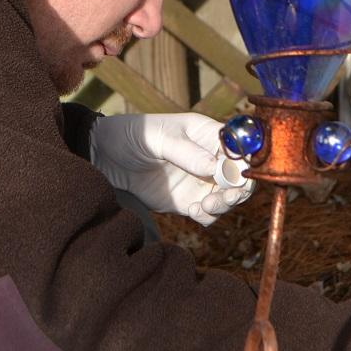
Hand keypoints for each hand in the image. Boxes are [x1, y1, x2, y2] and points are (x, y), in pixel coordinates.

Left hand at [90, 113, 252, 226]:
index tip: (238, 176)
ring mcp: (201, 181)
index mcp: (208, 134)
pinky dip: (209, 216)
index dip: (246, 162)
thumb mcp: (157, 139)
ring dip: (225, 205)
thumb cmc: (132, 136)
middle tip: (224, 199)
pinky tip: (194, 212)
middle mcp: (210, 158)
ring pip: (229, 198)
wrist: (105, 158)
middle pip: (241, 176)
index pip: (241, 147)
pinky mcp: (189, 200)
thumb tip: (217, 168)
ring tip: (204, 207)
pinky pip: (210, 213)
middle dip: (239, 190)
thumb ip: (186, 153)